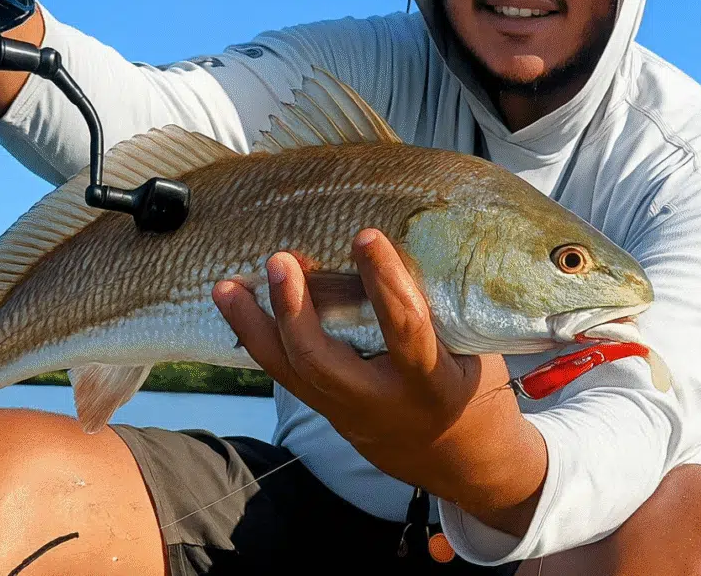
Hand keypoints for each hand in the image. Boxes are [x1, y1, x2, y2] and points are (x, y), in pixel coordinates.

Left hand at [213, 228, 547, 536]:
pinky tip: (238, 309)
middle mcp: (380, 403)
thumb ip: (439, 313)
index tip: (365, 236)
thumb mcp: (475, 355)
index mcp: (431, 384)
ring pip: (289, 373)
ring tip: (225, 287)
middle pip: (321, 362)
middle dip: (293, 311)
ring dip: (253, 326)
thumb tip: (406, 247)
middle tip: (278, 260)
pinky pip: (288, 377)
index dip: (385, 282)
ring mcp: (347, 414)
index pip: (405, 330)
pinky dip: (260, 341)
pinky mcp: (328, 415)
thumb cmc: (475, 395)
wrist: (464, 464)